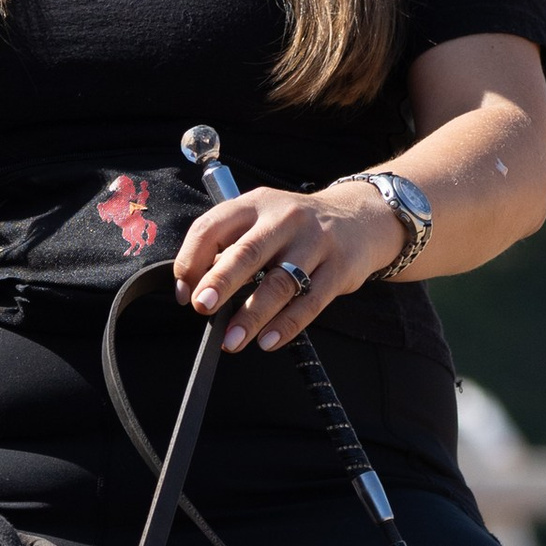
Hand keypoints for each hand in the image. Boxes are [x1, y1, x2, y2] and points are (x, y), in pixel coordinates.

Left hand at [173, 180, 395, 352]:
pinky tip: (268, 341)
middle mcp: (284, 219)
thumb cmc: (296, 228)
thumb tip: (192, 289)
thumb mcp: (261, 220)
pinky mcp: (339, 268)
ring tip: (232, 340)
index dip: (192, 261)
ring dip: (252, 315)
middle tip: (202, 308)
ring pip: (279, 282)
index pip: (212, 228)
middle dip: (220, 282)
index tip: (185, 293)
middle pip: (247, 252)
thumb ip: (228, 246)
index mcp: (254, 204)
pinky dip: (287, 324)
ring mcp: (315, 242)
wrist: (360, 219)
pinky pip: (310, 302)